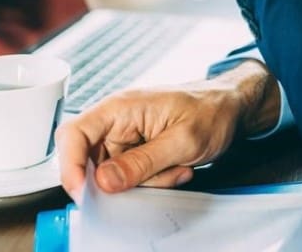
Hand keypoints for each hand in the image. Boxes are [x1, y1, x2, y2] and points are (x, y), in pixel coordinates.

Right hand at [55, 60, 281, 200]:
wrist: (232, 106)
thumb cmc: (212, 111)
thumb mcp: (182, 141)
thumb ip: (142, 162)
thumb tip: (104, 182)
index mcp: (120, 108)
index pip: (73, 134)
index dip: (70, 166)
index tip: (84, 194)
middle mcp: (117, 121)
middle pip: (90, 163)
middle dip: (121, 180)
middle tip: (156, 177)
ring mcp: (126, 137)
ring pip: (113, 176)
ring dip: (144, 181)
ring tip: (176, 167)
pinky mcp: (136, 150)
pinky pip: (131, 177)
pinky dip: (154, 180)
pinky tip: (177, 167)